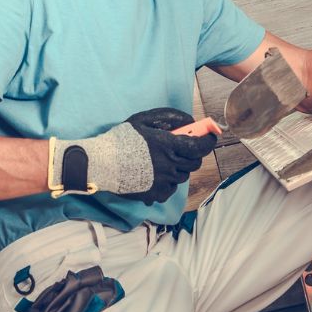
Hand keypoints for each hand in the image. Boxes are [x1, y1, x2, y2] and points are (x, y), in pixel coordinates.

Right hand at [49, 107, 218, 202]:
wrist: (101, 164)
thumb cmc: (120, 140)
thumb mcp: (142, 120)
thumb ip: (168, 116)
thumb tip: (189, 119)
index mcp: (168, 145)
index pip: (200, 146)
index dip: (209, 141)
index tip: (210, 137)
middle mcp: (169, 165)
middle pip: (195, 163)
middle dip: (193, 154)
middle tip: (182, 149)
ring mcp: (164, 182)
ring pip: (183, 176)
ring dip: (178, 168)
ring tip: (162, 162)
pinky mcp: (156, 194)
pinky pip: (172, 189)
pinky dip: (168, 182)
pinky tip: (155, 174)